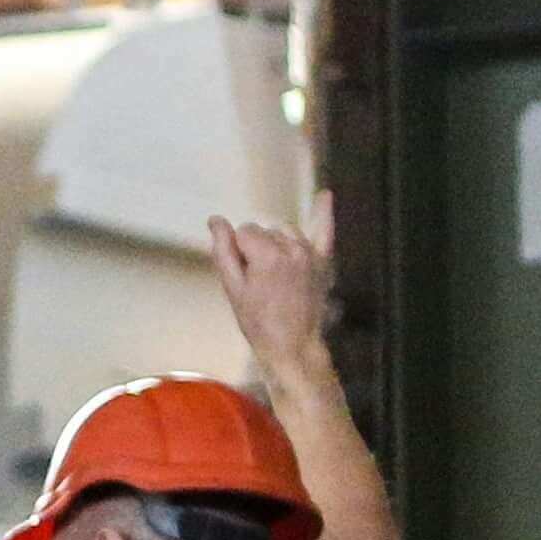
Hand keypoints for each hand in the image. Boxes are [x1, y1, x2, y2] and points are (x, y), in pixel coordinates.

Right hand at [207, 214, 331, 388]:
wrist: (293, 345)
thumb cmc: (258, 323)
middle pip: (265, 230)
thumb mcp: (233, 289)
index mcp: (268, 254)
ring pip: (285, 231)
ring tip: (275, 273)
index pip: (244, 231)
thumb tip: (215, 220)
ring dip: (276, 243)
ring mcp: (311, 252)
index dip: (238, 251)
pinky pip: (324, 229)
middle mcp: (292, 247)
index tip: (244, 276)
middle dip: (257, 248)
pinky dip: (324, 212)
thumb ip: (223, 251)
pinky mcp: (323, 260)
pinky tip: (324, 194)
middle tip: (258, 282)